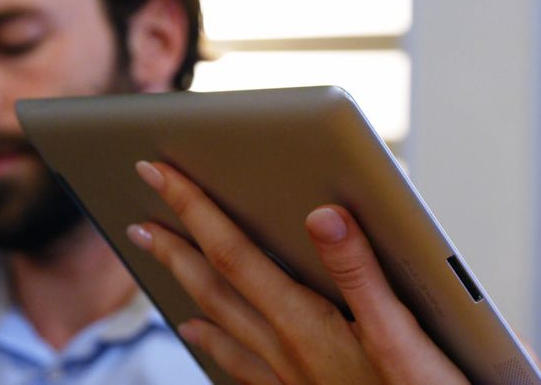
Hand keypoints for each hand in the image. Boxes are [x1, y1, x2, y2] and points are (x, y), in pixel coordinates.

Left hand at [126, 160, 468, 384]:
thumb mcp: (399, 331)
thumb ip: (359, 270)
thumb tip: (322, 214)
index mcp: (305, 323)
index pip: (235, 253)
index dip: (196, 210)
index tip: (161, 175)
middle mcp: (285, 349)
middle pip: (215, 286)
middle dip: (176, 243)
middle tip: (141, 215)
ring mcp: (286, 375)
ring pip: (218, 320)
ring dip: (184, 282)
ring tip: (158, 255)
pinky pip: (236, 362)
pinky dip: (211, 339)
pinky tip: (199, 332)